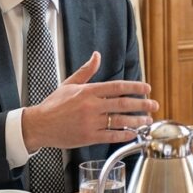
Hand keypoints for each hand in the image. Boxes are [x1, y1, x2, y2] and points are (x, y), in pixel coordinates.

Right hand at [21, 51, 159, 150]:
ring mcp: (90, 122)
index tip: (147, 88)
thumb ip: (86, 71)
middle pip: (122, 103)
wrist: (39, 125)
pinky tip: (133, 134)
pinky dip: (124, 135)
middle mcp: (91, 106)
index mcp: (88, 91)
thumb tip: (97, 56)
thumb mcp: (69, 84)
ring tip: (147, 120)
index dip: (134, 87)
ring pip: (119, 121)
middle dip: (141, 104)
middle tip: (154, 105)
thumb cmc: (54, 105)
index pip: (117, 86)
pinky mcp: (88, 137)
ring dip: (137, 121)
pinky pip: (111, 136)